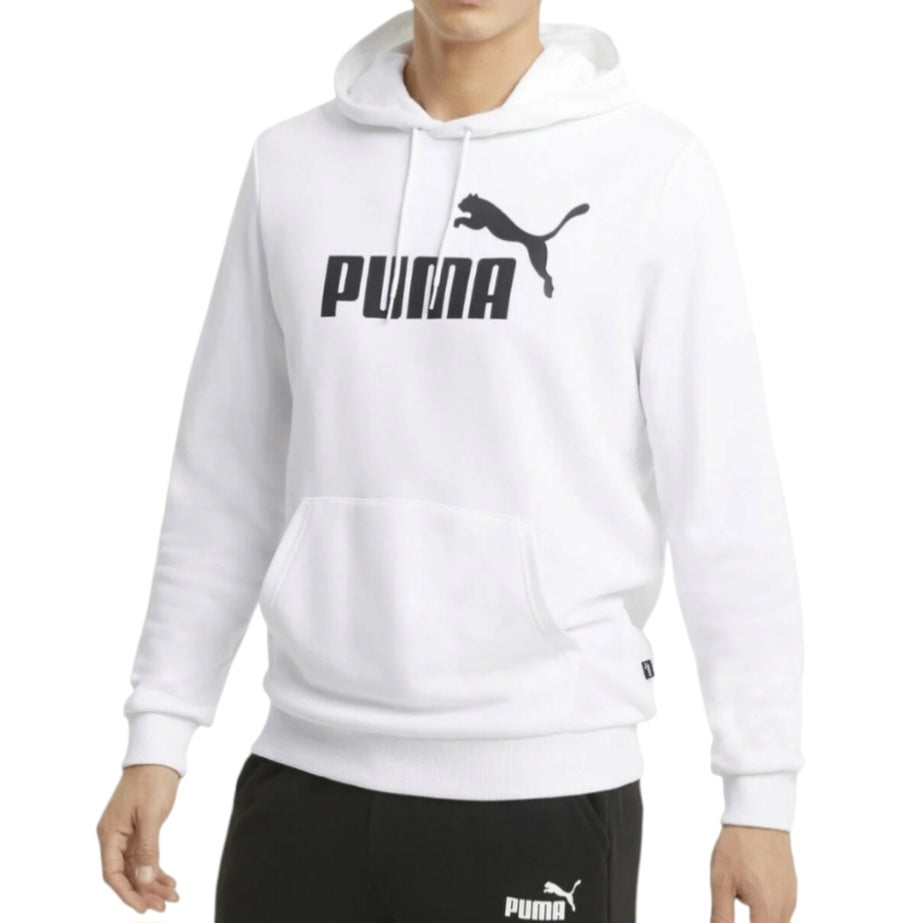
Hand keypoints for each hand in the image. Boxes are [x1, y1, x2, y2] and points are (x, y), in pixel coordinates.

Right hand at [96, 764, 181, 912]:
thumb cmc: (152, 781)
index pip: (113, 873)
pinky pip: (145, 856)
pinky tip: (169, 880)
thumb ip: (147, 848)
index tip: (144, 907)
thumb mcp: (150, 815)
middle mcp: (114, 836)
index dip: (127, 893)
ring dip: (153, 883)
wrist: (159, 756)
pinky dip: (156, 869)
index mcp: (109, 834)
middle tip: (164, 906)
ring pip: (138, 867)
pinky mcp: (139, 829)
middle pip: (127, 873)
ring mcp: (126, 833)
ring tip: (172, 897)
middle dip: (144, 892)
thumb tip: (144, 880)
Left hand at [710, 824, 796, 922]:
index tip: (729, 917)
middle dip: (754, 921)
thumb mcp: (721, 882)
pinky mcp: (791, 887)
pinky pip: (782, 911)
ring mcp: (791, 898)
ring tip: (742, 893)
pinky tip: (752, 890)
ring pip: (777, 922)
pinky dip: (767, 911)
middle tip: (738, 898)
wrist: (759, 816)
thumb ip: (721, 916)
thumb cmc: (738, 847)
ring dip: (760, 919)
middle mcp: (785, 908)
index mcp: (767, 911)